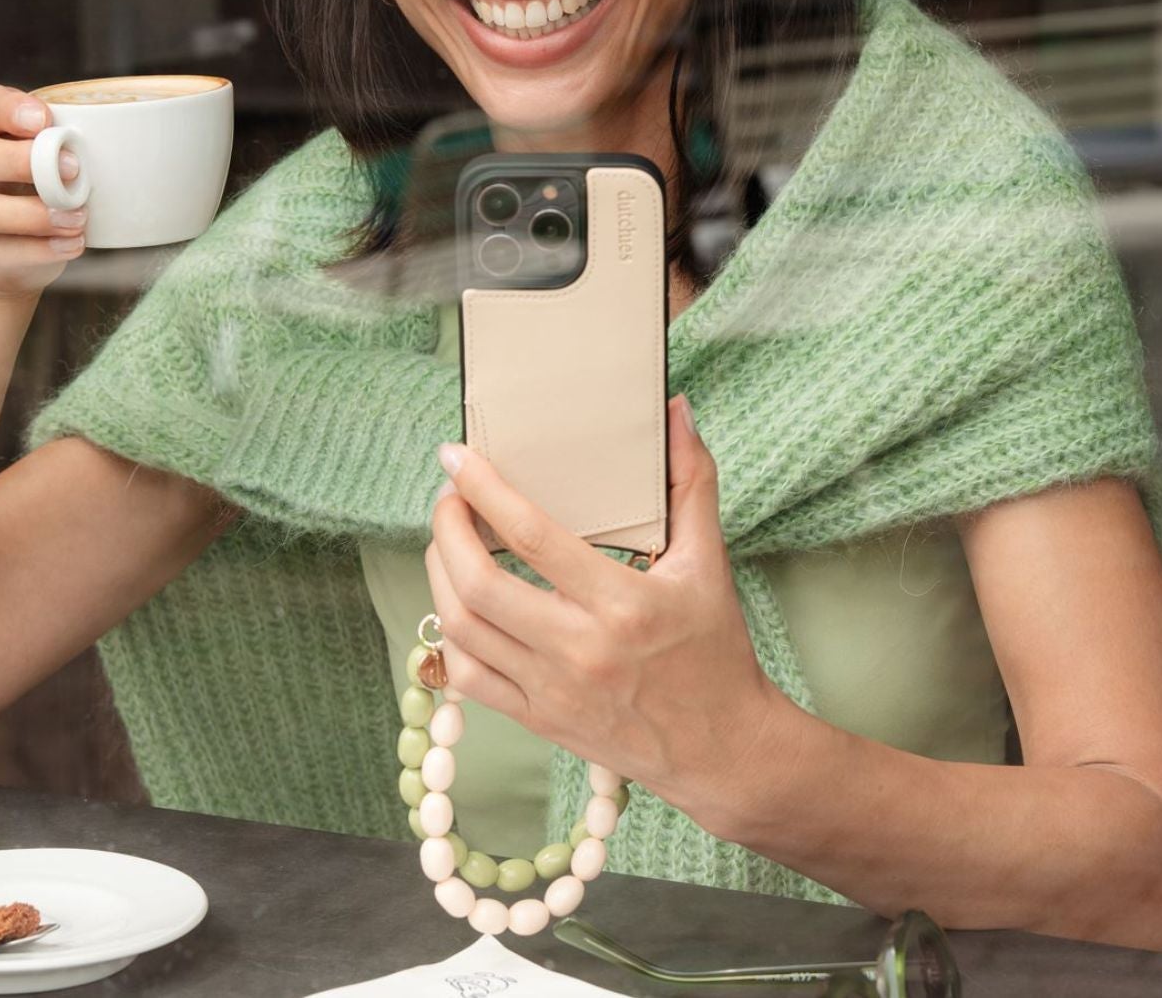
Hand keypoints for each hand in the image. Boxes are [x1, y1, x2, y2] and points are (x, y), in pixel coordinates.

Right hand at [0, 86, 86, 300]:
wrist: (7, 255)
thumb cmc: (43, 191)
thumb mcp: (57, 160)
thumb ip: (70, 148)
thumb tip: (116, 147)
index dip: (8, 108)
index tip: (43, 119)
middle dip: (20, 161)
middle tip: (72, 169)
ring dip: (32, 214)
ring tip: (78, 218)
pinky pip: (3, 251)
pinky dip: (42, 249)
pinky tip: (73, 243)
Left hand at [426, 394, 785, 821]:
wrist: (722, 751)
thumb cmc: (715, 650)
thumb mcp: (709, 560)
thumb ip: (691, 479)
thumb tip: (675, 410)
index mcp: (621, 603)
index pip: (531, 536)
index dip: (483, 490)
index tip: (455, 456)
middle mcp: (579, 649)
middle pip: (477, 585)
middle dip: (445, 529)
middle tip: (448, 496)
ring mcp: (551, 690)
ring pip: (461, 630)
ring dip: (439, 576)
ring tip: (447, 541)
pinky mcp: (538, 719)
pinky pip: (467, 678)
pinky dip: (450, 634)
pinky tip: (458, 601)